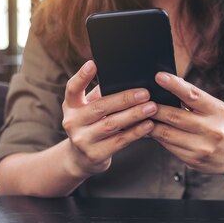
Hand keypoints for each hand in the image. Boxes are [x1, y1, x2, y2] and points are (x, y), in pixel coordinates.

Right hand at [61, 60, 157, 178]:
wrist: (81, 158)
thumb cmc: (91, 125)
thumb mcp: (89, 108)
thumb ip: (101, 95)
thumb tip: (128, 78)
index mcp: (71, 106)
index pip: (72, 88)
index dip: (82, 76)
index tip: (93, 64)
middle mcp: (72, 122)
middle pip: (100, 107)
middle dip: (124, 99)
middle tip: (145, 93)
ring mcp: (82, 140)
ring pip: (111, 124)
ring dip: (134, 115)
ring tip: (152, 107)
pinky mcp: (94, 154)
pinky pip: (119, 141)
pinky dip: (135, 132)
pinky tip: (148, 125)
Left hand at [149, 72, 223, 178]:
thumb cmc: (221, 125)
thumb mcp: (216, 108)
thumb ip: (195, 97)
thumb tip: (171, 81)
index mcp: (218, 111)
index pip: (193, 95)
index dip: (174, 85)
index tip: (159, 76)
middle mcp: (212, 130)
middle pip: (175, 116)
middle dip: (154, 108)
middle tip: (139, 100)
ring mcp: (202, 147)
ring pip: (167, 133)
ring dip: (149, 124)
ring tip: (138, 115)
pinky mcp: (192, 160)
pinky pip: (167, 146)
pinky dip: (155, 137)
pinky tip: (147, 130)